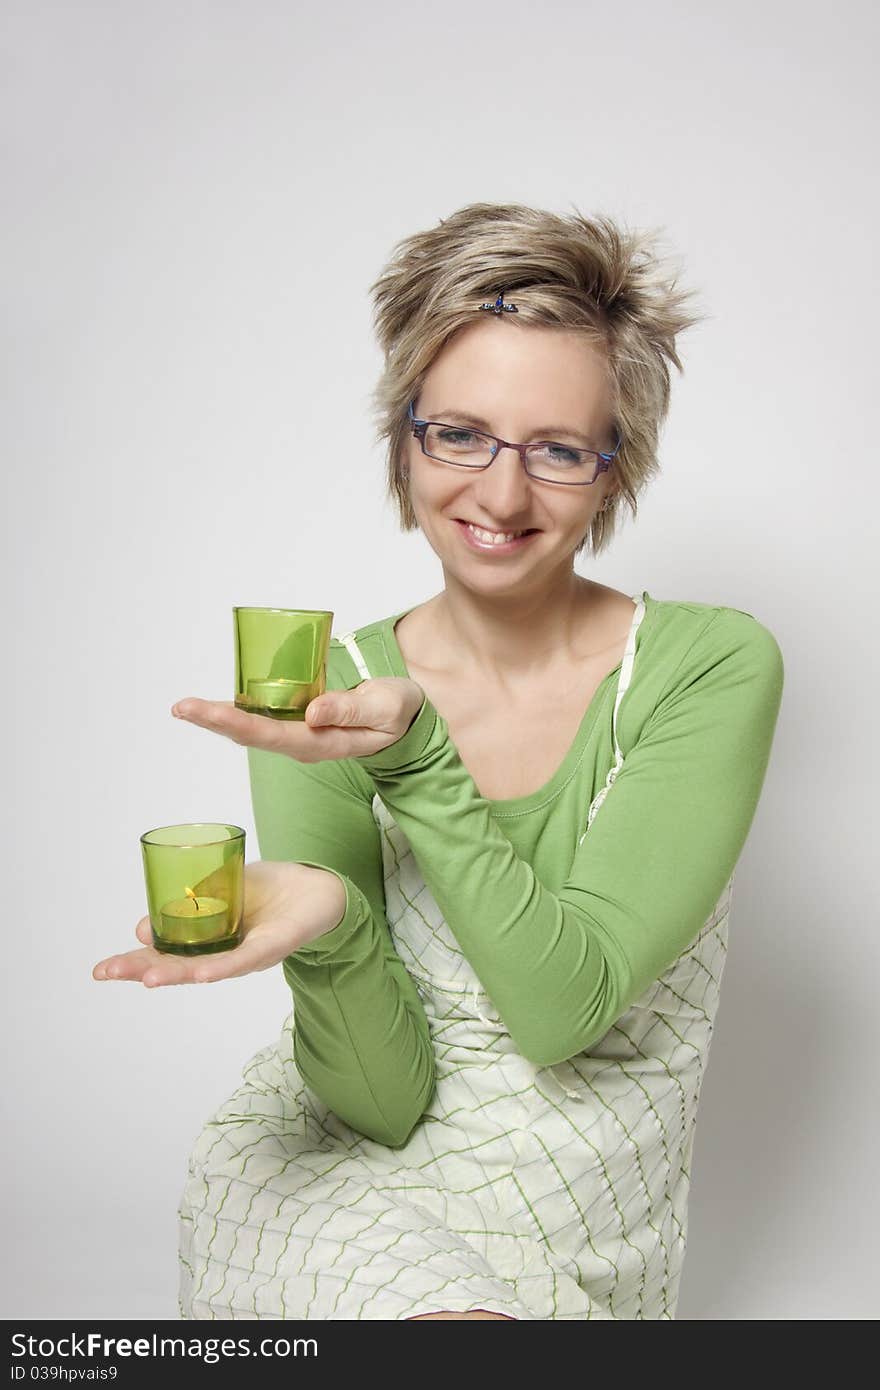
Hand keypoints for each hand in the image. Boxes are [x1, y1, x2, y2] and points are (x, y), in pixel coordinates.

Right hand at [91, 861, 346, 987]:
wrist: (320, 889)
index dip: (133, 962)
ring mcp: (247, 954)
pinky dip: (221, 966)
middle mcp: (224, 954)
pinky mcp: (273, 947)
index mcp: (208, 942)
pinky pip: (244, 959)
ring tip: (147, 977)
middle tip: (106, 972)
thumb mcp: (219, 890)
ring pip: (206, 967)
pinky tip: (200, 974)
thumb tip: (144, 926)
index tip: (102, 969)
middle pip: (178, 966)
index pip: (165, 955)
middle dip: (141, 969)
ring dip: (176, 971)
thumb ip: (185, 907)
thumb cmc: (268, 891)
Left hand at [169, 677, 424, 762]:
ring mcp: (300, 733)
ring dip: (219, 718)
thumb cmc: (395, 710)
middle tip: (180, 707)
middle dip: (214, 720)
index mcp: (322, 742)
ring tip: (187, 708)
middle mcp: (304, 742)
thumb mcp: (382, 708)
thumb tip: (313, 712)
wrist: (406, 717)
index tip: (202, 711)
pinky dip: (237, 710)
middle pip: (251, 735)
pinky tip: (216, 706)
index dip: (232, 722)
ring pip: (253, 728)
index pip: (269, 735)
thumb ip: (350, 711)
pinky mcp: (300, 721)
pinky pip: (263, 718)